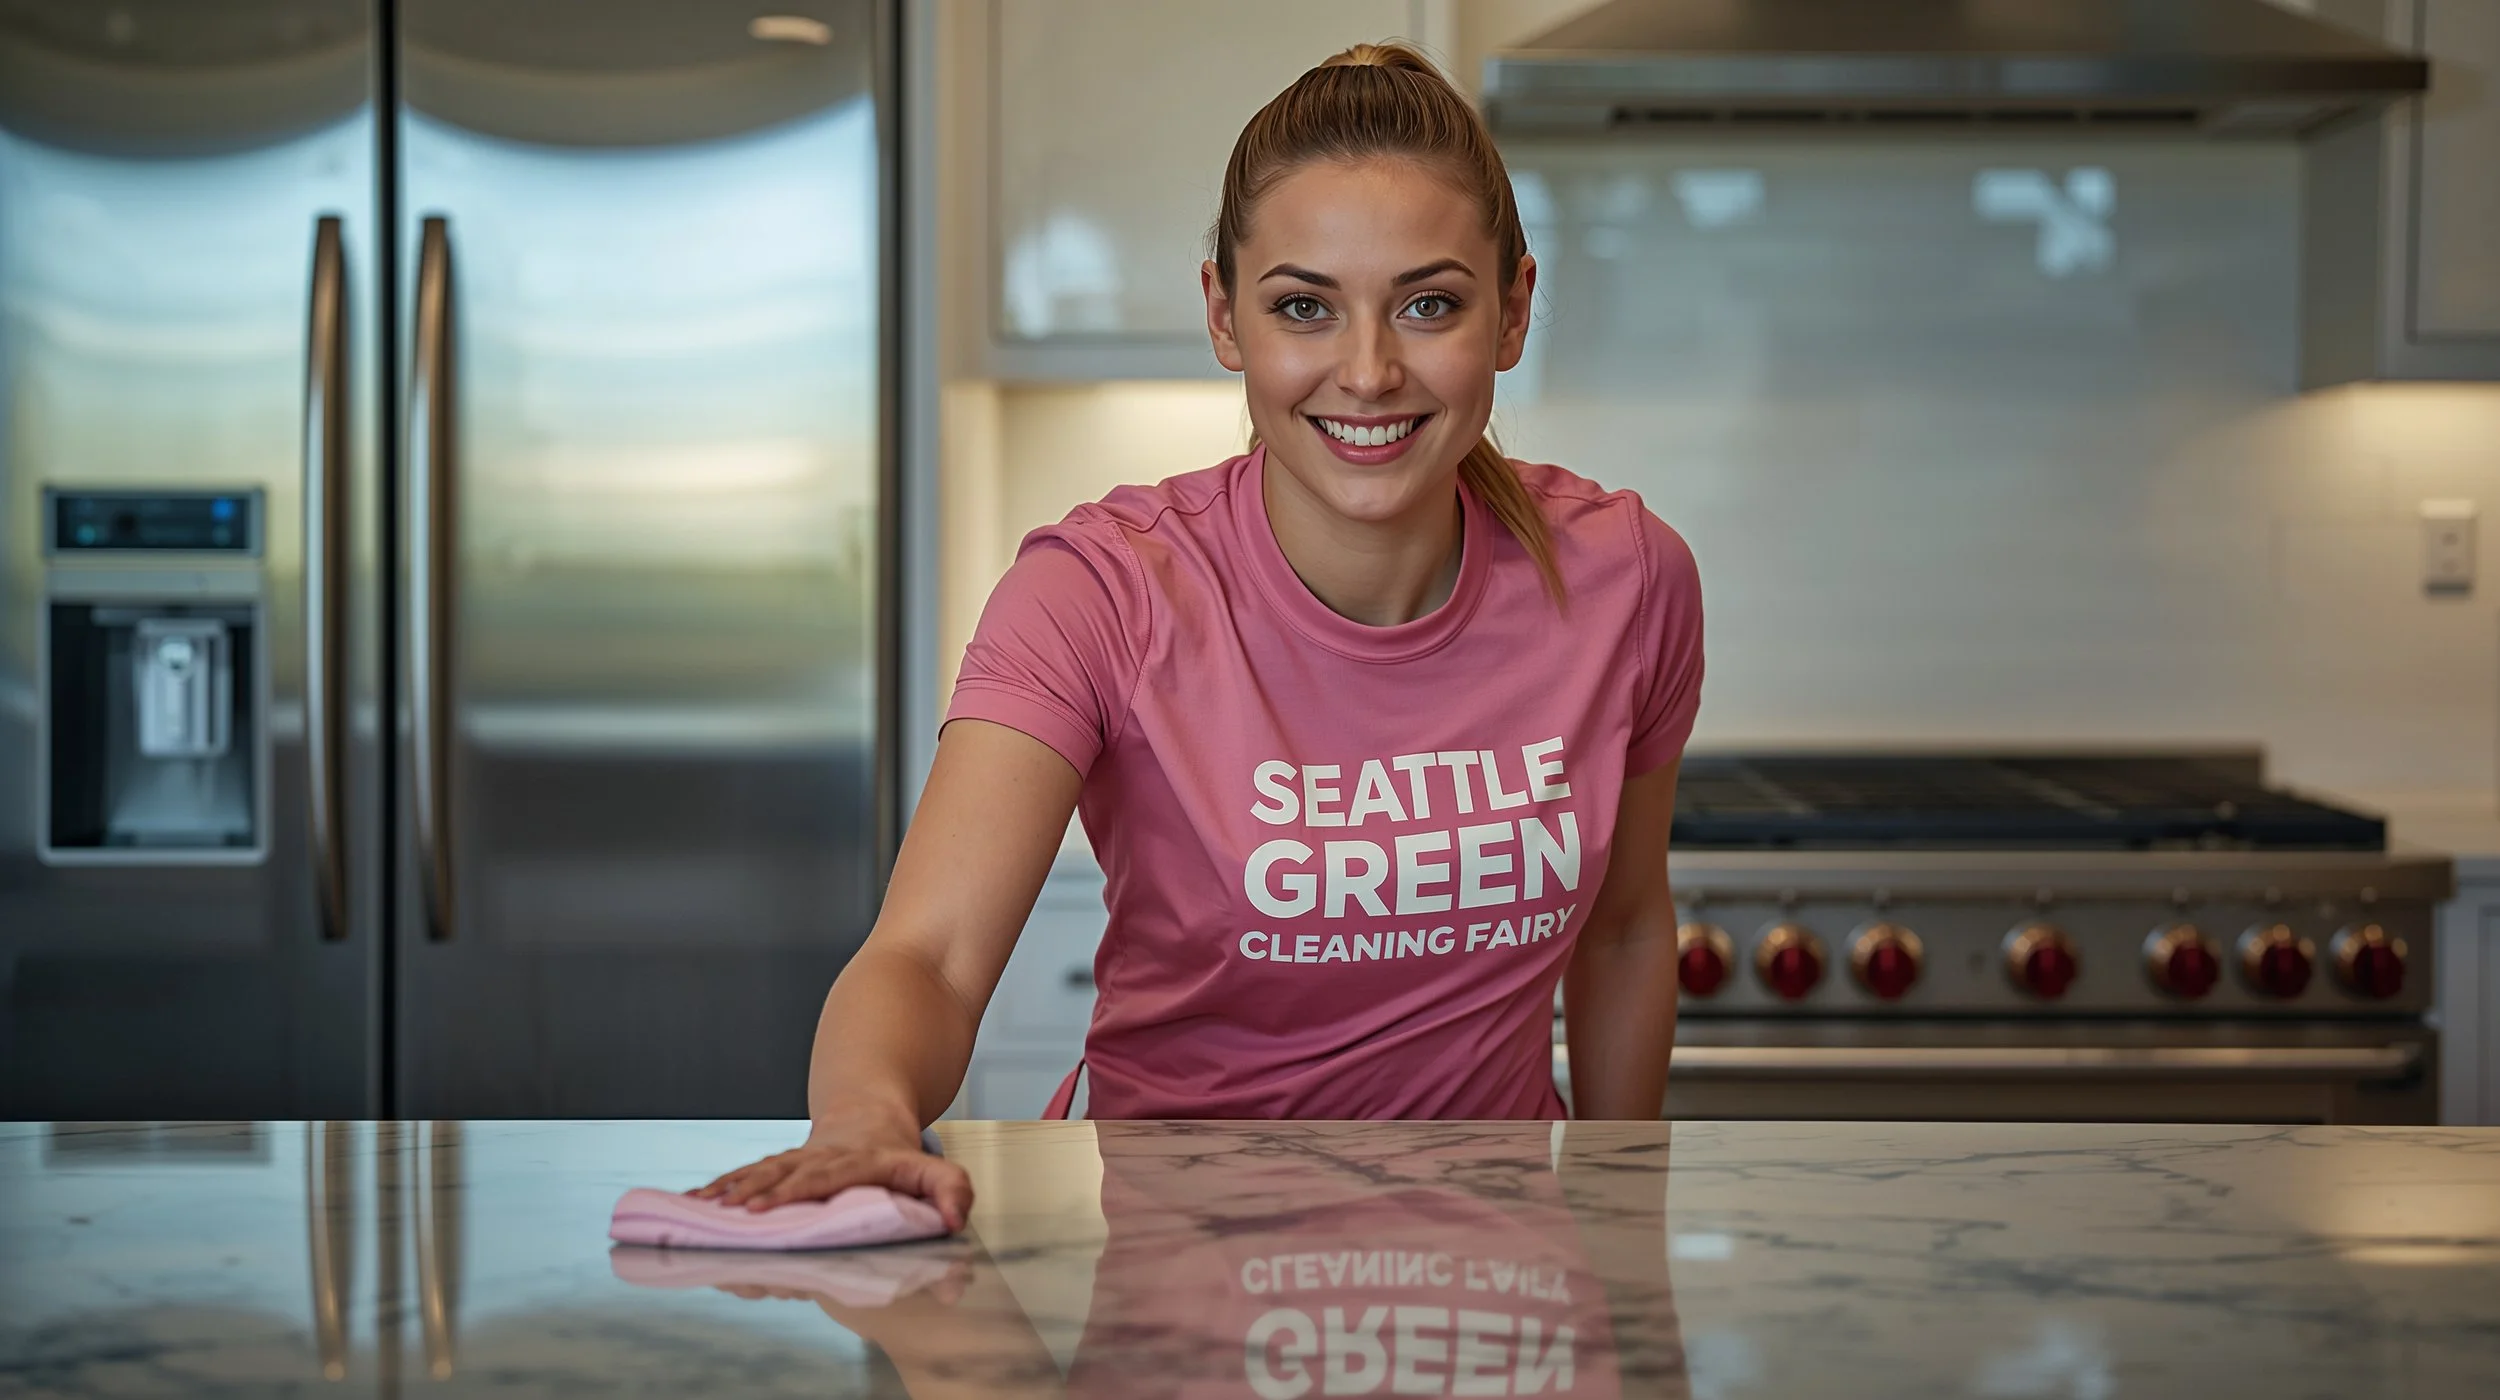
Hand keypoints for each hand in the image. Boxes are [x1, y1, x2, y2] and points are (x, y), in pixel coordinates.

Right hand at [690, 1117, 972, 1230]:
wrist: (869, 1116)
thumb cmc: (901, 1156)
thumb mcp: (935, 1169)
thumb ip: (951, 1190)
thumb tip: (954, 1220)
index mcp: (858, 1161)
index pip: (826, 1176)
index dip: (796, 1191)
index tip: (768, 1207)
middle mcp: (822, 1158)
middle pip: (786, 1173)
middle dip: (758, 1192)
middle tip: (733, 1212)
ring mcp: (797, 1159)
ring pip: (761, 1170)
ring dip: (732, 1188)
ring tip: (703, 1206)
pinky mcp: (781, 1164)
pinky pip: (747, 1173)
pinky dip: (721, 1186)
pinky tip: (694, 1201)